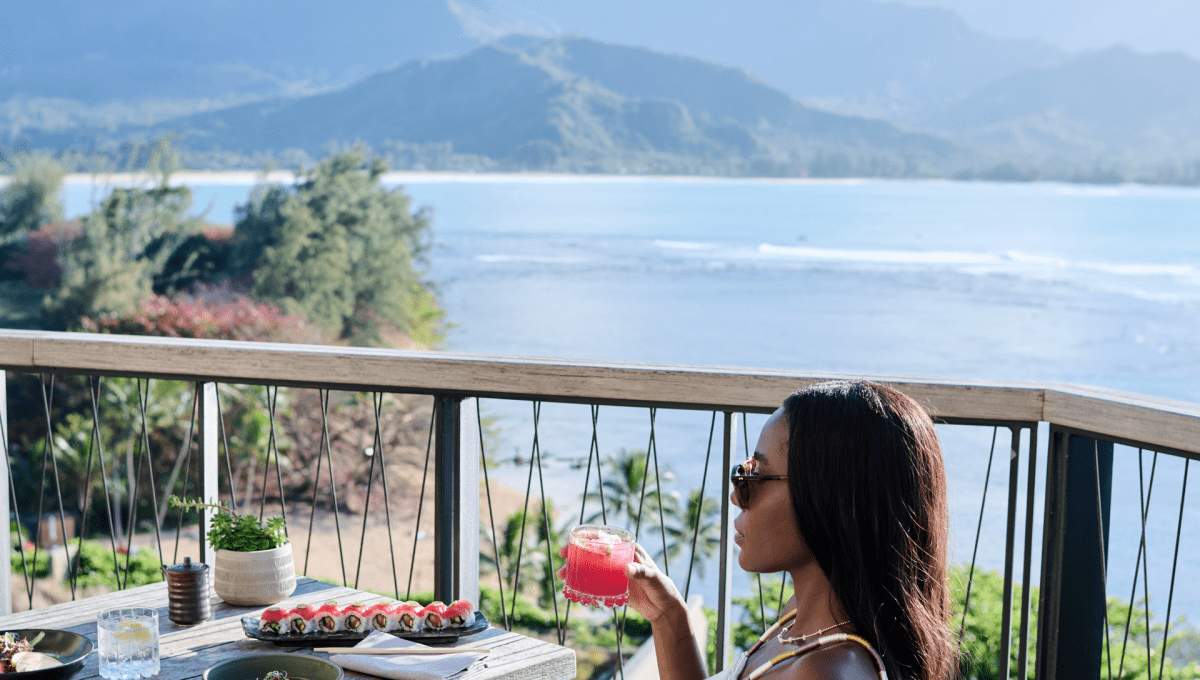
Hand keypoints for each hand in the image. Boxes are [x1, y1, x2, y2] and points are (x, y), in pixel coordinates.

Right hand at [557, 543, 685, 624]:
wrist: (664, 609)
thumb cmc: (662, 588)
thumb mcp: (653, 578)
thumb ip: (642, 572)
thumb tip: (627, 568)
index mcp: (629, 549)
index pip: (606, 538)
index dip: (588, 537)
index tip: (574, 540)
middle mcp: (620, 558)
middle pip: (594, 551)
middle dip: (576, 553)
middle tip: (562, 557)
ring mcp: (615, 572)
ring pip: (591, 567)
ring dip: (575, 569)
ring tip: (561, 576)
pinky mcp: (613, 586)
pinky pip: (595, 583)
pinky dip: (583, 584)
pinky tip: (571, 588)